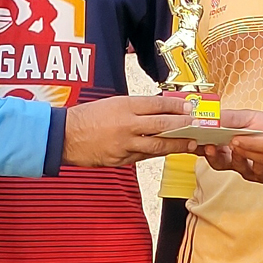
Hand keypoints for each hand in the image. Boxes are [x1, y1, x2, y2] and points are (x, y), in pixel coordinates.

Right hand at [64, 96, 195, 166]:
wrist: (64, 135)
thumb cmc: (87, 116)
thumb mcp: (112, 103)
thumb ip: (135, 108)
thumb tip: (159, 110)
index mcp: (125, 106)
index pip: (158, 105)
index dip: (177, 107)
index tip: (190, 109)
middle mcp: (127, 125)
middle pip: (163, 125)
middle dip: (184, 127)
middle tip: (198, 126)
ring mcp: (124, 144)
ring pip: (157, 146)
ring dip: (176, 145)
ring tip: (190, 144)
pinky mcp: (121, 160)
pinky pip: (143, 157)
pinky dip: (155, 154)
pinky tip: (166, 152)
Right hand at [201, 109, 262, 183]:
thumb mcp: (248, 117)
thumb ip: (230, 117)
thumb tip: (211, 114)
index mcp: (227, 145)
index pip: (206, 147)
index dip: (197, 145)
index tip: (193, 138)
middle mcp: (234, 160)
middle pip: (216, 162)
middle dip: (212, 155)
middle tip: (209, 146)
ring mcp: (248, 169)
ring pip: (236, 167)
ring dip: (234, 156)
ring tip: (235, 145)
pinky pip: (258, 171)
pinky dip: (256, 162)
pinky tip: (257, 154)